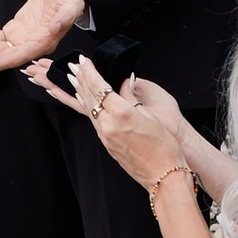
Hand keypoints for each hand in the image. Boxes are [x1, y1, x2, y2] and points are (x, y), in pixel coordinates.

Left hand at [43, 59, 189, 194]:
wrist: (163, 176)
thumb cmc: (165, 148)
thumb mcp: (150, 117)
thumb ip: (132, 98)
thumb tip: (124, 83)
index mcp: (121, 114)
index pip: (100, 87)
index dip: (90, 72)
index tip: (83, 61)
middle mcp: (108, 125)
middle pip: (90, 97)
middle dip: (80, 79)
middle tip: (72, 66)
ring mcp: (105, 136)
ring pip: (88, 109)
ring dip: (80, 92)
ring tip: (73, 80)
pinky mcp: (107, 144)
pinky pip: (92, 120)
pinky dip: (86, 107)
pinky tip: (84, 102)